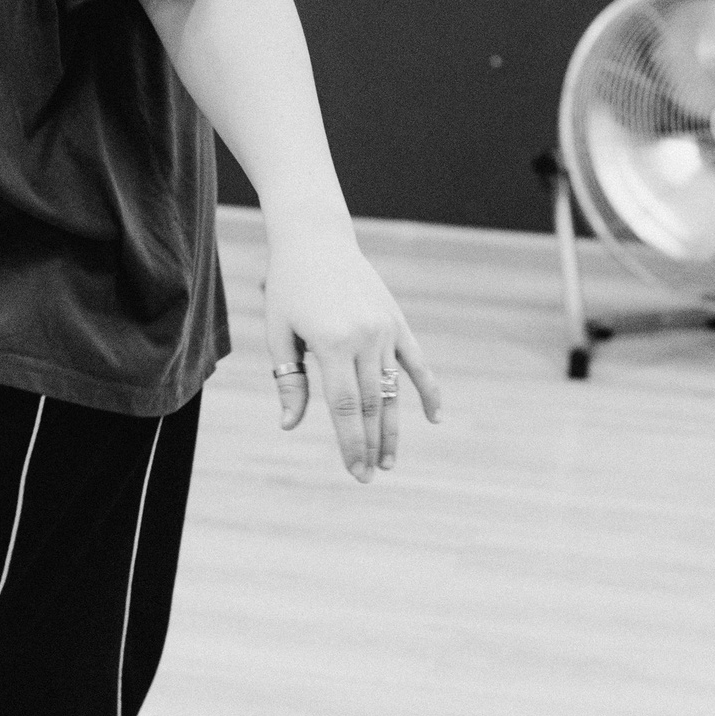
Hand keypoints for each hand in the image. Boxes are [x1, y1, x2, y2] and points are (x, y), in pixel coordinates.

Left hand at [263, 213, 441, 482]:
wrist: (316, 239)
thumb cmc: (289, 287)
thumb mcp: (280, 333)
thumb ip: (290, 381)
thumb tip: (291, 426)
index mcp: (331, 343)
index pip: (345, 408)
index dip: (351, 443)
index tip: (354, 471)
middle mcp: (364, 338)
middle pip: (372, 405)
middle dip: (370, 444)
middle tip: (368, 476)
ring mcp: (385, 330)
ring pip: (392, 390)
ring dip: (392, 428)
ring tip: (388, 461)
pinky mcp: (397, 322)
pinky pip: (417, 363)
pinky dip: (428, 391)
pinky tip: (434, 418)